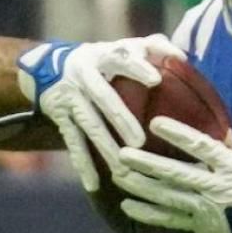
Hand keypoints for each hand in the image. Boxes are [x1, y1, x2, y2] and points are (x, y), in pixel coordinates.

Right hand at [17, 35, 184, 192]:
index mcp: (103, 55)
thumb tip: (183, 56)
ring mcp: (70, 97)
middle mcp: (84, 75)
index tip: (156, 80)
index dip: (137, 68)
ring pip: (89, 124)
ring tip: (122, 169)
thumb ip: (152, 47)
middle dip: (119, 119)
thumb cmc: (103, 59)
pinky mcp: (60, 116)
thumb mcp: (121, 46)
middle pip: (103, 97)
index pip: (121, 58)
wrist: (49, 67)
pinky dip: (82, 164)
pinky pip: (72, 142)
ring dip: (104, 147)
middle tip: (139, 141)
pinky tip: (94, 185)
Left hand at [113, 90, 231, 232]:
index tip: (155, 123)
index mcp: (231, 167)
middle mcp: (214, 189)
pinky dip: (148, 214)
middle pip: (176, 175)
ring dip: (142, 187)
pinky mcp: (199, 225)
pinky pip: (169, 220)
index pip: (202, 148)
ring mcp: (205, 210)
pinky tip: (127, 206)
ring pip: (168, 197)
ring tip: (118, 176)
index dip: (179, 135)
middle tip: (123, 153)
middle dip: (148, 165)